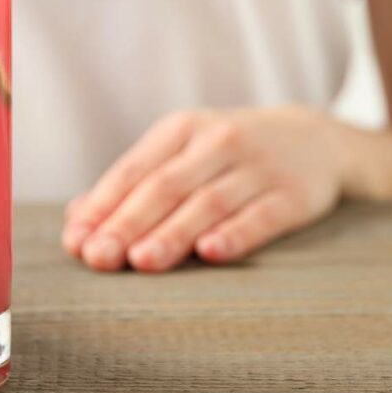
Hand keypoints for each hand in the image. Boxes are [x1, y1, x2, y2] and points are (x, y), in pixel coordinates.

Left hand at [62, 107, 344, 271]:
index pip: (134, 170)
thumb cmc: (228, 155)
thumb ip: (133, 185)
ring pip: (209, 202)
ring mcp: (257, 167)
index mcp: (181, 130)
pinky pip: (262, 215)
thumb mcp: (182, 153)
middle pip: (165, 185)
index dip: (102, 206)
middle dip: (128, 223)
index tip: (76, 241)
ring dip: (174, 232)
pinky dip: (237, 233)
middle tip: (99, 258)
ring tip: (142, 262)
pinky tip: (212, 253)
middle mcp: (217, 142)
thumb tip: (76, 221)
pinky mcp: (294, 194)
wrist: (315, 138)